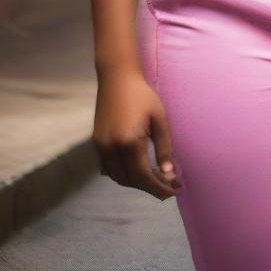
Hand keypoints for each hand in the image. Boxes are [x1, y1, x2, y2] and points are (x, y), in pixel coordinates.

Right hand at [93, 67, 181, 199]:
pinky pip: (108, 168)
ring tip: (155, 180)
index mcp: (129, 142)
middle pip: (129, 180)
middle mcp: (111, 148)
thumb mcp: (159, 118)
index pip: (143, 176)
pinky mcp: (96, 143)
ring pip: (117, 177)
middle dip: (149, 187)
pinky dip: (123, 174)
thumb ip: (164, 146)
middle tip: (168, 187)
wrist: (116, 78)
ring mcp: (100, 146)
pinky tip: (137, 170)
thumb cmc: (142, 95)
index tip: (174, 191)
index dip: (158, 188)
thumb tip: (169, 173)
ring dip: (135, 183)